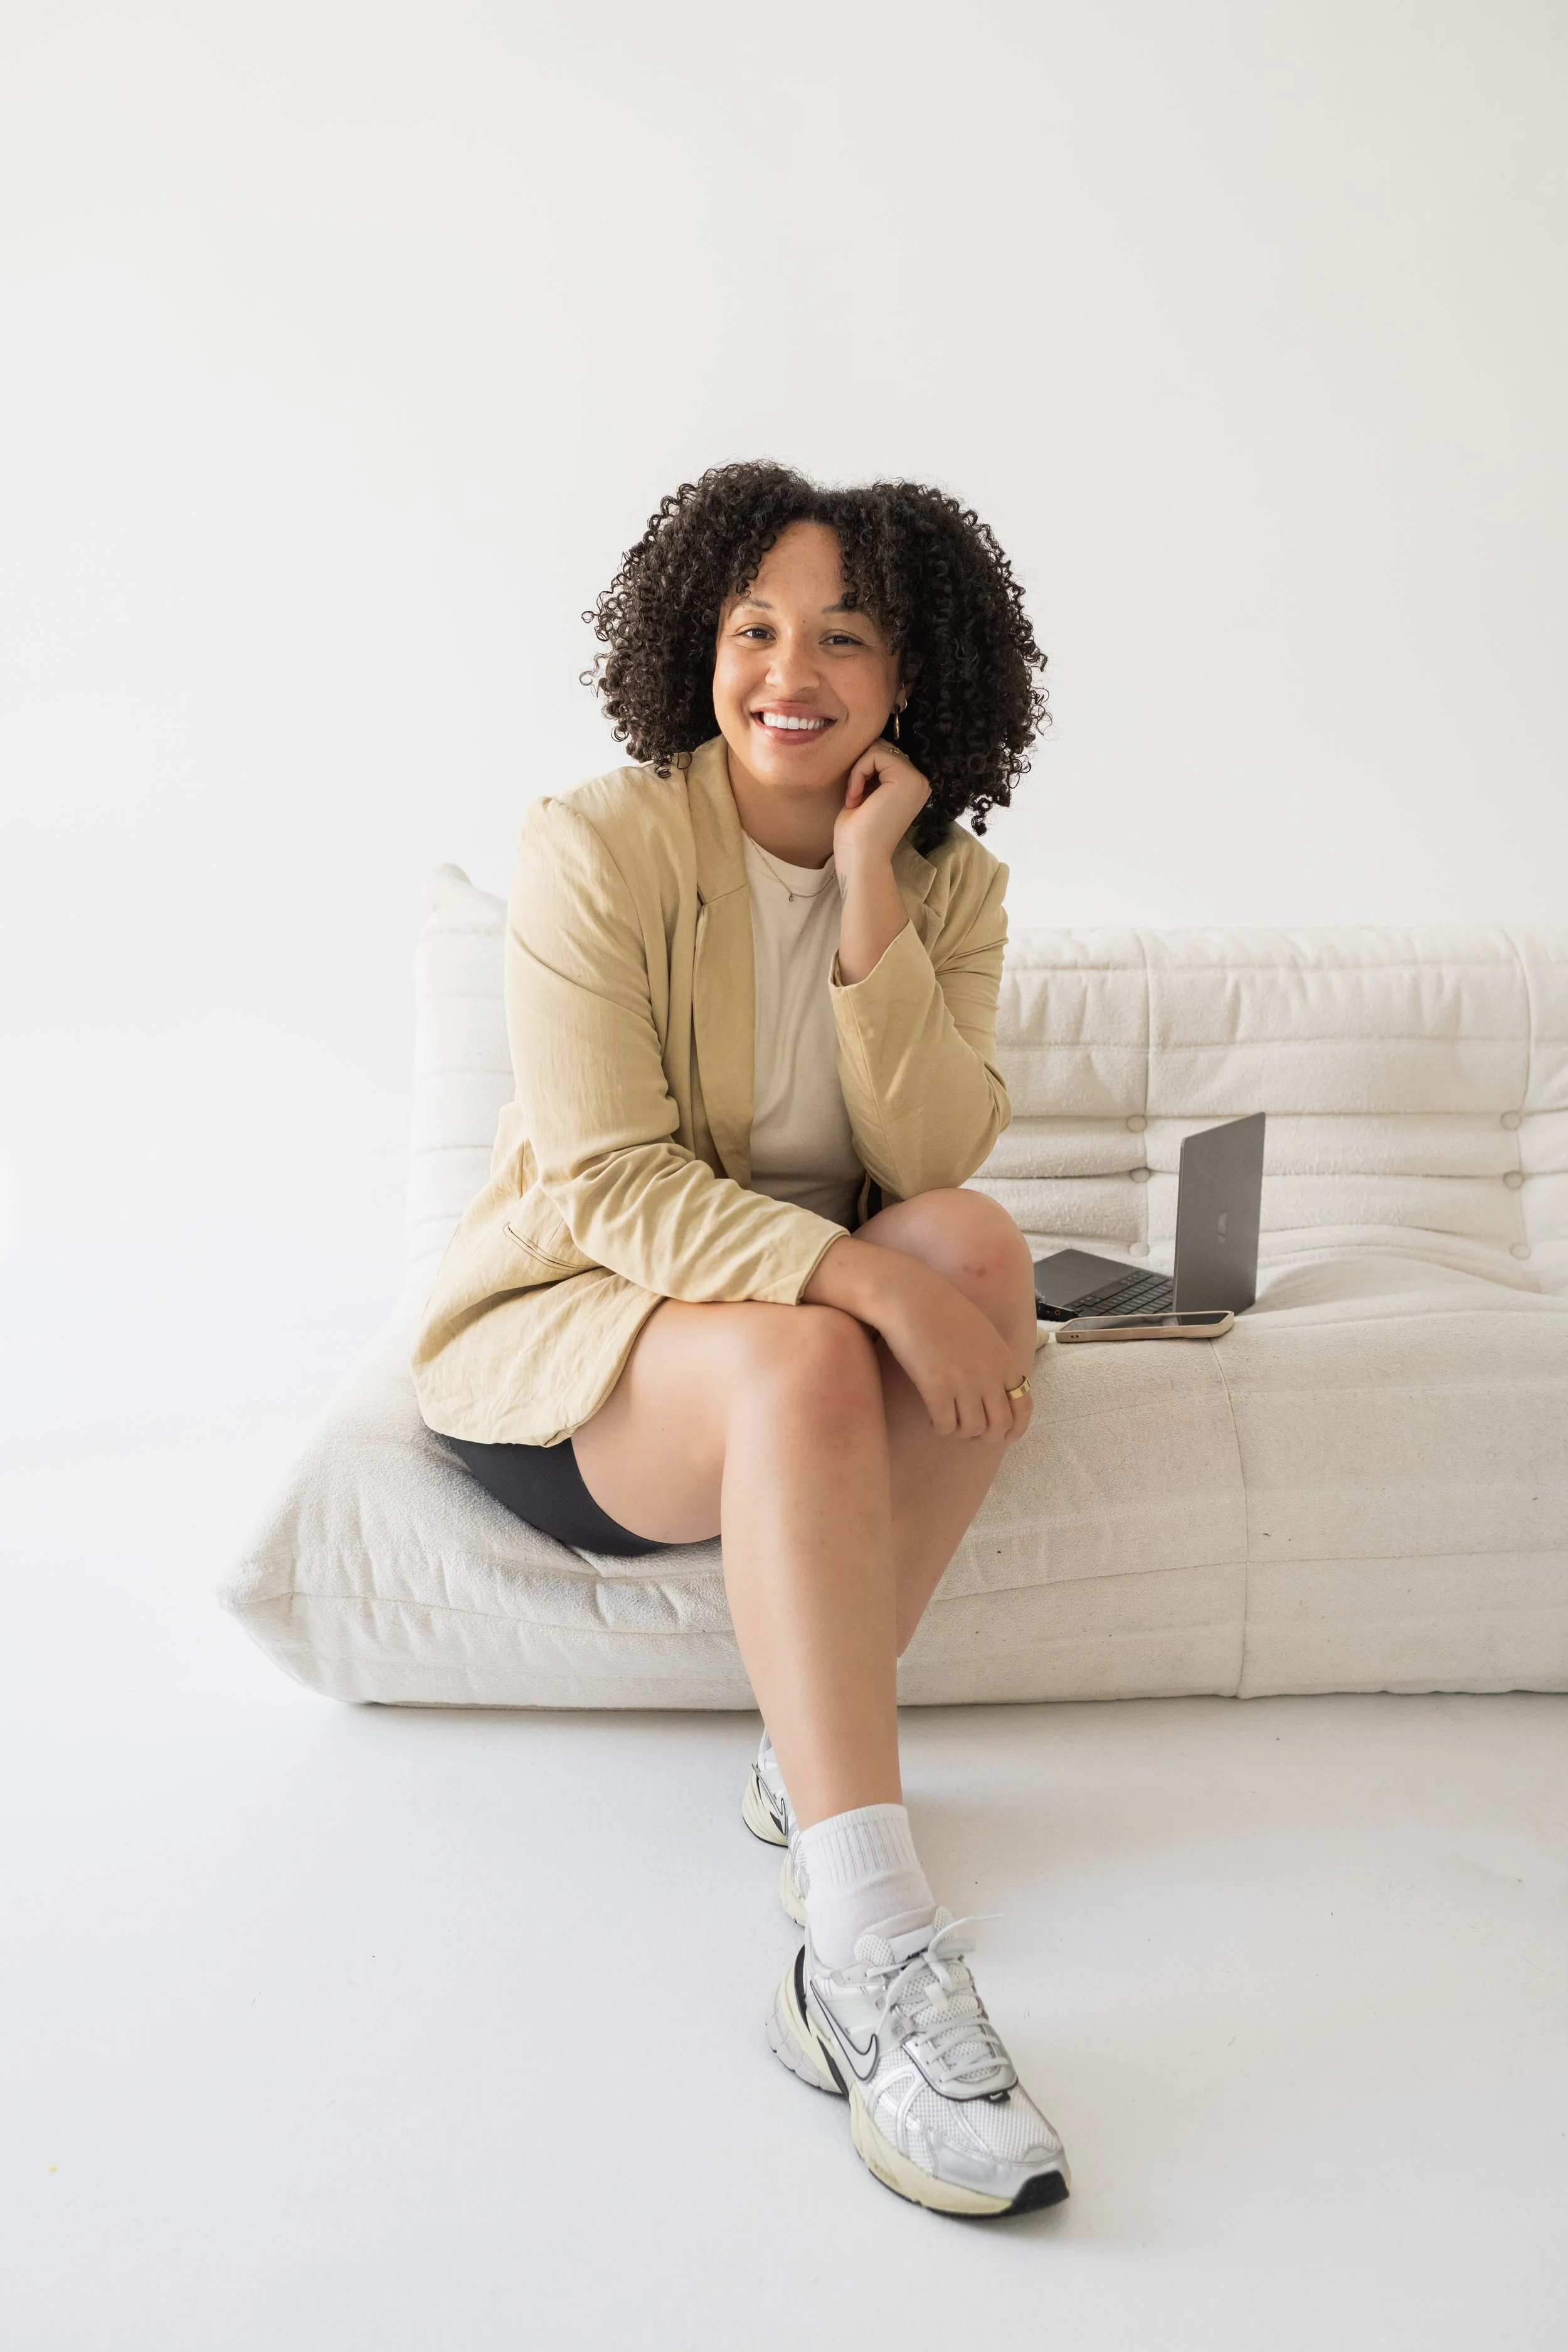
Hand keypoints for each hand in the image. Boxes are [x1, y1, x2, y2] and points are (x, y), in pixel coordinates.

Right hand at [805, 1239, 1032, 1443]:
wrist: (908, 1296)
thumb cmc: (941, 1308)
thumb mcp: (982, 1331)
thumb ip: (994, 1360)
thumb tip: (996, 1388)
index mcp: (1004, 1359)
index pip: (1023, 1405)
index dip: (1016, 1428)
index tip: (1005, 1436)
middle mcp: (989, 1374)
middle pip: (999, 1424)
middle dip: (987, 1436)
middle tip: (971, 1433)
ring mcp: (964, 1382)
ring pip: (972, 1429)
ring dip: (961, 1432)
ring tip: (950, 1421)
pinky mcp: (936, 1388)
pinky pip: (945, 1425)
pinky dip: (940, 1427)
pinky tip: (933, 1417)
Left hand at [832, 740, 931, 874]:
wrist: (861, 858)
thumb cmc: (858, 834)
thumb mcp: (867, 793)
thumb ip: (873, 771)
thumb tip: (866, 744)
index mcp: (913, 785)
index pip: (884, 755)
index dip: (863, 770)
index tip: (856, 799)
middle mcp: (920, 781)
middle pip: (882, 748)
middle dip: (861, 768)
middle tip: (855, 798)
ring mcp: (916, 779)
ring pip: (877, 749)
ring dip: (858, 771)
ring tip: (855, 798)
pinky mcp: (906, 777)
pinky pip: (873, 755)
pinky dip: (857, 773)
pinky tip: (856, 797)